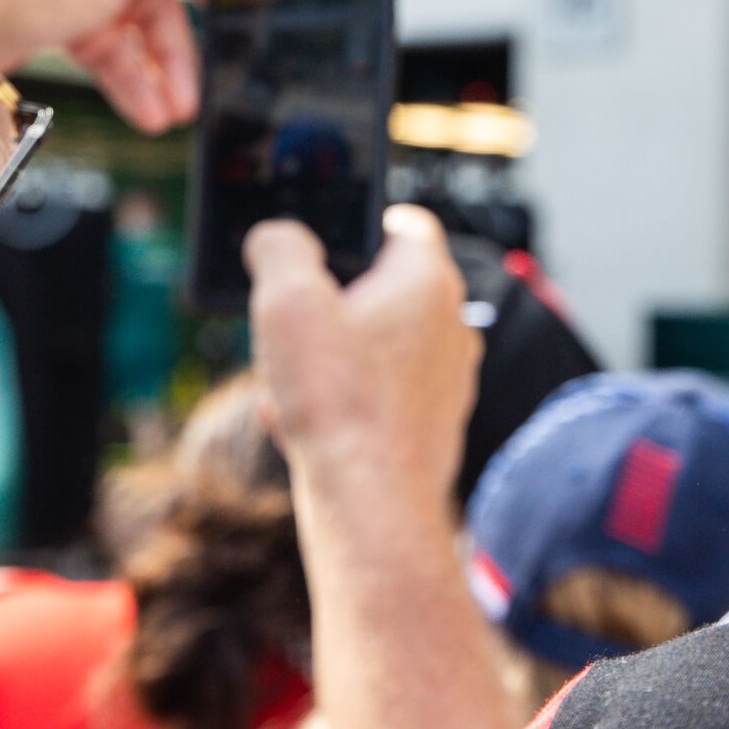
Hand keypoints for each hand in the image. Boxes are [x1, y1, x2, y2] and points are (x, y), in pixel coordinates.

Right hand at [247, 207, 477, 502]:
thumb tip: (276, 237)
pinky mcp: (433, 426)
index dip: (357, 223)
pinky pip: (378, 396)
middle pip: (382, 289)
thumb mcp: (286, 300)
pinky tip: (304, 427)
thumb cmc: (335, 399)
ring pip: (376, 346)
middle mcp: (452, 326)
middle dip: (329, 304)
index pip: (404, 223)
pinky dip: (341, 402)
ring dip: (328, 357)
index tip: (319, 243)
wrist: (371, 506)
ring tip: (288, 385)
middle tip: (291, 325)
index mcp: (427, 281)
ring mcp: (448, 380)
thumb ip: (278, 247)